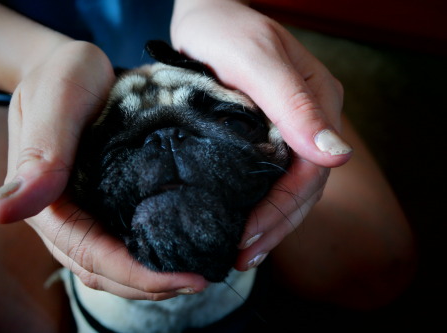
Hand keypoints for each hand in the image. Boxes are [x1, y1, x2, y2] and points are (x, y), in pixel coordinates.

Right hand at [0, 40, 207, 298]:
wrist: (71, 66)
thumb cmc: (64, 75)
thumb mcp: (58, 99)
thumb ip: (41, 151)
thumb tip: (0, 211)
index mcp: (45, 201)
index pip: (89, 254)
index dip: (136, 274)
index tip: (186, 278)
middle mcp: (60, 216)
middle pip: (103, 269)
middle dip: (152, 284)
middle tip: (202, 279)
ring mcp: (80, 212)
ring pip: (112, 263)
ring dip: (152, 276)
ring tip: (197, 272)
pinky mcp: (99, 203)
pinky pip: (120, 241)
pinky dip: (149, 254)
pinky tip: (178, 249)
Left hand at [171, 0, 351, 269]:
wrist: (204, 16)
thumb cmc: (225, 29)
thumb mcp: (256, 59)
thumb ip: (294, 104)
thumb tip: (338, 157)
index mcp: (317, 104)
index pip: (309, 173)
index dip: (281, 211)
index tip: (247, 239)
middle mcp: (308, 120)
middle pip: (302, 187)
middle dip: (274, 227)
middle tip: (240, 258)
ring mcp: (288, 127)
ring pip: (287, 187)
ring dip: (267, 224)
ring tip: (240, 253)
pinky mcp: (265, 132)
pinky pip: (269, 175)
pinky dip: (256, 204)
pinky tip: (240, 223)